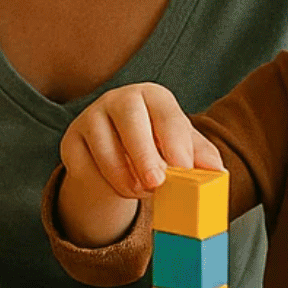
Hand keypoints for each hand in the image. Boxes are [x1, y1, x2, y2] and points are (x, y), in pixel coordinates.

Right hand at [62, 82, 221, 199]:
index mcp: (152, 96)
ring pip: (103, 148)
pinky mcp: (70, 140)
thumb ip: (202, 157)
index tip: (183, 170)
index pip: (166, 115)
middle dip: (143, 155)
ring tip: (141, 192)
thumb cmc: (158, 144)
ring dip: (124, 178)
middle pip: (129, 120)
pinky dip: (101, 183)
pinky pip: (83, 165)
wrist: (120, 152)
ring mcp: (90, 117)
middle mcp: (119, 99)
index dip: (176, 143)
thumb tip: (217, 172)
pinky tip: (117, 185)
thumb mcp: (183, 147)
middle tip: (156, 184)